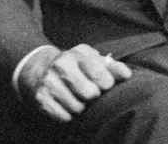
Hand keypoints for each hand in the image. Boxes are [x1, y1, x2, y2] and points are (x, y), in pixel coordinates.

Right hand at [16, 44, 131, 122]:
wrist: (41, 67)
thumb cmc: (77, 67)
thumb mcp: (95, 62)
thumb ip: (113, 68)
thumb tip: (127, 75)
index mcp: (80, 53)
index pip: (103, 78)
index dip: (106, 85)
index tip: (102, 84)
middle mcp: (62, 63)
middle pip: (90, 94)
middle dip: (92, 97)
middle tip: (88, 92)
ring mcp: (49, 79)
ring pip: (77, 107)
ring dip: (80, 107)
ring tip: (76, 98)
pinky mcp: (40, 96)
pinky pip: (63, 116)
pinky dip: (67, 115)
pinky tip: (65, 104)